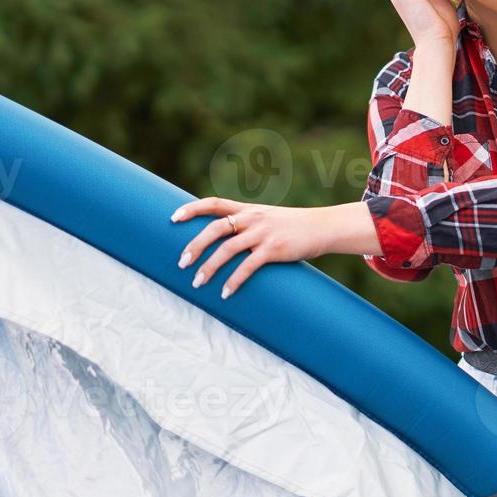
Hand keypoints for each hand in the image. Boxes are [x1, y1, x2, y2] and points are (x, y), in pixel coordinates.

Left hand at [171, 198, 339, 298]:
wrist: (324, 227)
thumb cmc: (295, 226)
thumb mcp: (269, 218)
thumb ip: (248, 224)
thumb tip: (227, 239)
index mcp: (248, 210)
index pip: (213, 203)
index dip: (191, 209)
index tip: (172, 218)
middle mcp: (252, 218)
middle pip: (214, 228)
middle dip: (195, 246)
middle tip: (181, 263)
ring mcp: (263, 233)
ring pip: (227, 249)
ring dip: (209, 267)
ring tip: (197, 283)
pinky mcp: (274, 249)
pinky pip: (248, 266)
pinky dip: (234, 281)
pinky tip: (225, 293)